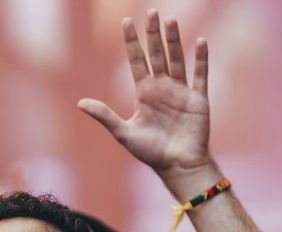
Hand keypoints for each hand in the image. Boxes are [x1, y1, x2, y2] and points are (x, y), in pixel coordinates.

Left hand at [78, 12, 210, 177]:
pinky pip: (200, 75)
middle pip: (157, 54)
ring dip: (175, 40)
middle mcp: (162, 88)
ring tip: (171, 20)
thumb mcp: (123, 133)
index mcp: (144, 93)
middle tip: (151, 12)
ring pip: (177, 59)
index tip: (126, 21)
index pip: (137, 61)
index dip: (132, 42)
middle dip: (153, 34)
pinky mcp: (198, 99)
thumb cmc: (150, 152)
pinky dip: (201, 59)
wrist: (177, 166)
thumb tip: (80, 103)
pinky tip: (201, 41)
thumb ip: (104, 116)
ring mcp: (181, 91)